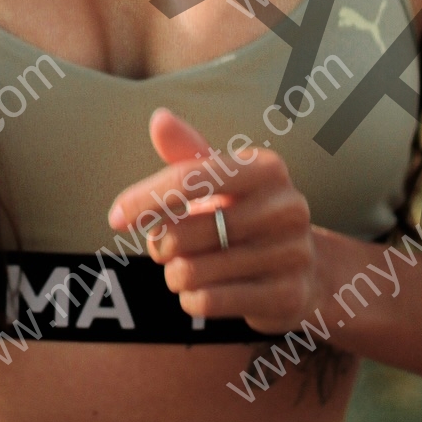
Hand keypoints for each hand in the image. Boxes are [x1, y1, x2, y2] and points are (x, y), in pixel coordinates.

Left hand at [107, 108, 322, 334]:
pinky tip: (201, 293)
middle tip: (167, 249)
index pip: (190, 179)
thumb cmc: (247, 215)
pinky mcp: (288, 296)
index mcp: (266, 169)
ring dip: (174, 276)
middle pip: (183, 233)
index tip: (115, 218)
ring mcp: (292, 253)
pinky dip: (191, 301)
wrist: (306, 271)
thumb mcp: (222, 181)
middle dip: (160, 246)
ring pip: (192, 272)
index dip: (145, 198)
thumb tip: (159, 119)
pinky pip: (209, 302)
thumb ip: (188, 152)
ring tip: (186, 271)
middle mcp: (286, 206)